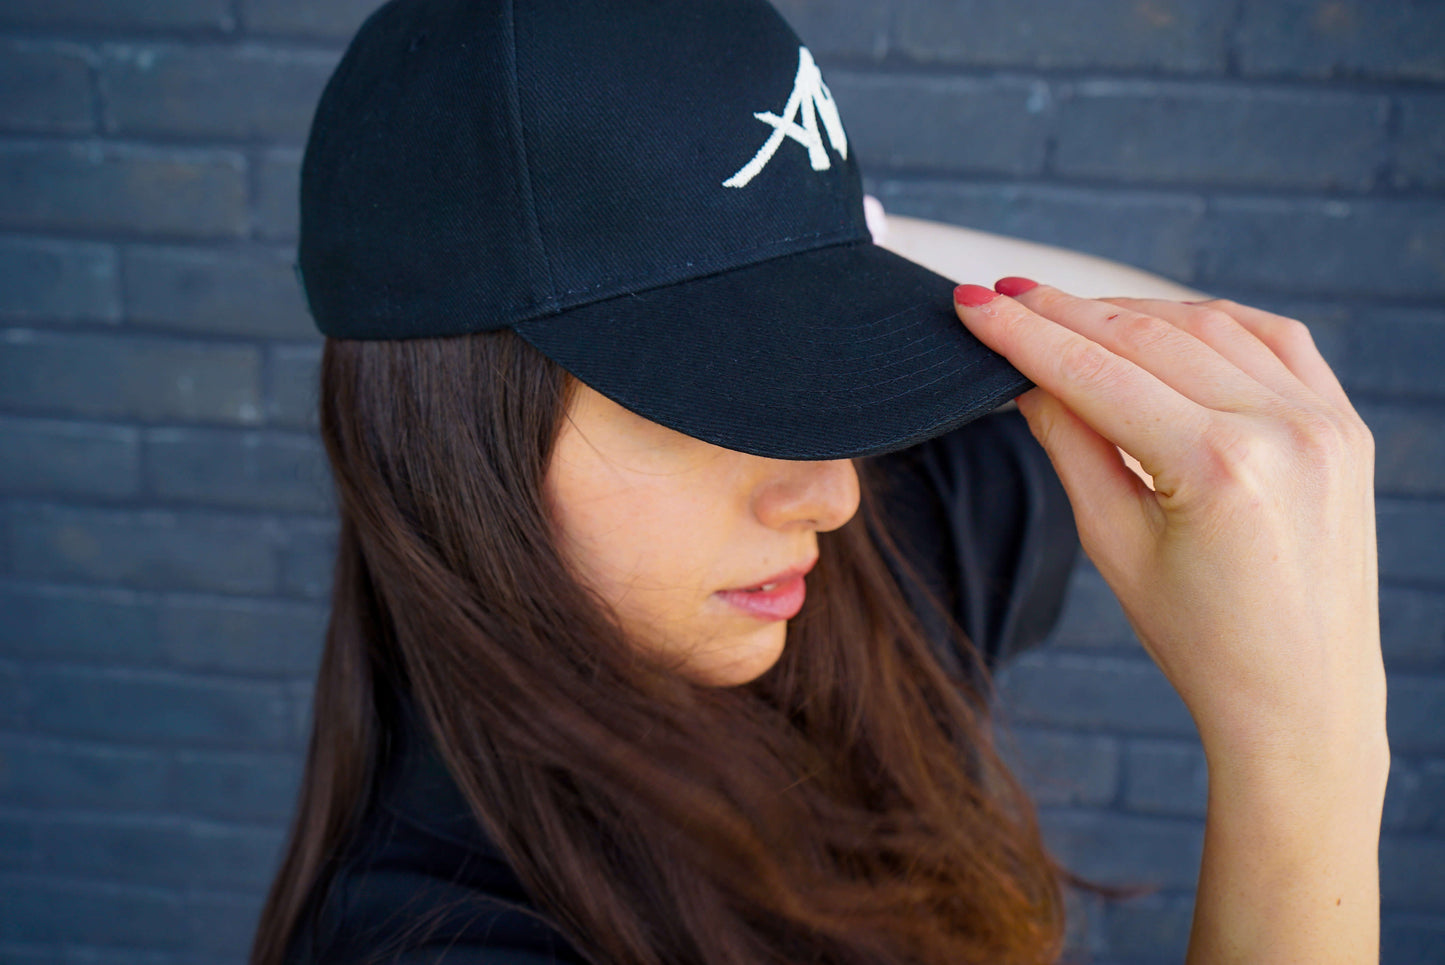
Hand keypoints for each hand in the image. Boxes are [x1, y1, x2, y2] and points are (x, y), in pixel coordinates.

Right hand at [952, 281, 1384, 770]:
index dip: (1024, 334)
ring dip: (1131, 314)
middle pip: (1147, 337)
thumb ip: (1071, 446)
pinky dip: (1210, 323)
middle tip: (1005, 297)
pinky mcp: (1344, 424)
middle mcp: (1282, 428)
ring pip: (1208, 326)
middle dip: (1066, 314)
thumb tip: (1031, 378)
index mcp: (1220, 467)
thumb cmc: (1204, 643)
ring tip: (1069, 316)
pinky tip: (1163, 324)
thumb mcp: (1115, 546)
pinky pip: (1272, 340)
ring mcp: (1324, 421)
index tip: (975, 304)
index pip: (1096, 373)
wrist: (1301, 700)